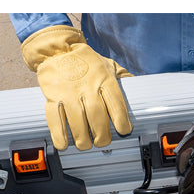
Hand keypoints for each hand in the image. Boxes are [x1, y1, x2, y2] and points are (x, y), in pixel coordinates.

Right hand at [21, 25, 132, 150]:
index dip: (121, 122)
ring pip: (77, 121)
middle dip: (102, 136)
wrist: (57, 49)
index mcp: (104, 80)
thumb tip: (141, 88)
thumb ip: (123, 78)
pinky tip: (64, 144)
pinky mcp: (52, 96)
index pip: (116, 104)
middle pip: (97, 117)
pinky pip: (55, 119)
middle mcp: (87, 87)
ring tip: (85, 144)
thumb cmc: (87, 62)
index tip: (124, 131)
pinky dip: (59, 135)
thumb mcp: (108, 66)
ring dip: (82, 139)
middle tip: (102, 142)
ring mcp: (68, 92)